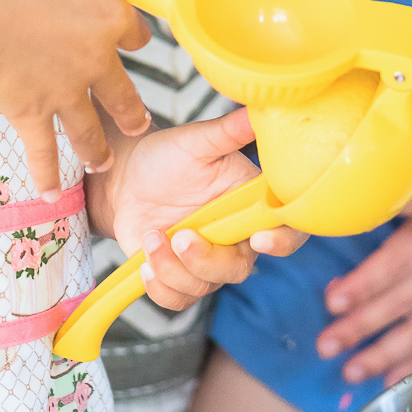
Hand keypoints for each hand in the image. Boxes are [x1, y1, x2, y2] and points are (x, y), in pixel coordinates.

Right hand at [0, 0, 151, 195]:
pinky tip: (49, 194)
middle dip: (132, 108)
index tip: (133, 38)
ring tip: (104, 162)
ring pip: (91, 127)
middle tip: (140, 120)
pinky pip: (43, 149)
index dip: (133, 34)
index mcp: (107, 18)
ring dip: (99, 147)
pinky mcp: (34, 111)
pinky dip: (46, 173)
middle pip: (124, 90)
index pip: (135, 31)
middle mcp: (95, 61)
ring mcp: (65, 92)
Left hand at [86, 108, 303, 312]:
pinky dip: (160, 287)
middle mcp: (235, 237)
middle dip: (208, 259)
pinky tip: (145, 262)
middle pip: (241, 268)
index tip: (259, 239)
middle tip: (179, 236)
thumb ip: (228, 132)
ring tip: (151, 237)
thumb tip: (257, 111)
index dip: (283, 240)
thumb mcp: (196, 141)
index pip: (286, 229)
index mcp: (249, 203)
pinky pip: (179, 300)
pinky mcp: (180, 278)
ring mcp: (208, 261)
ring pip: (206, 286)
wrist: (124, 179)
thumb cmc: (165, 157)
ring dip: (174, 268)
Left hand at [317, 186, 411, 386]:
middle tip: (327, 345)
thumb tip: (339, 224)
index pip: (396, 262)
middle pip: (403, 300)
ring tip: (352, 370)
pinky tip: (392, 378)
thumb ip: (391, 209)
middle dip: (362, 326)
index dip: (364, 284)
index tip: (333, 302)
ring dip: (386, 353)